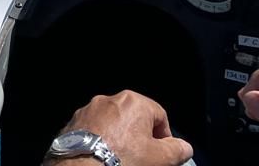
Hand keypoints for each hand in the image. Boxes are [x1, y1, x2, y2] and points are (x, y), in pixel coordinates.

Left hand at [51, 92, 192, 165]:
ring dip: (120, 137)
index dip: (165, 135)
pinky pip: (95, 129)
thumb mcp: (160, 158)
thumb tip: (184, 147)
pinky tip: (104, 155)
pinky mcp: (74, 122)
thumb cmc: (123, 159)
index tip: (164, 151)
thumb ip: (176, 150)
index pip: (159, 115)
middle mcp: (109, 100)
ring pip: (113, 123)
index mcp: (133, 102)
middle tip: (145, 156)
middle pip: (134, 117)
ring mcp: (89, 110)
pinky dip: (102, 139)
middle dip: (142, 136)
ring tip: (122, 156)